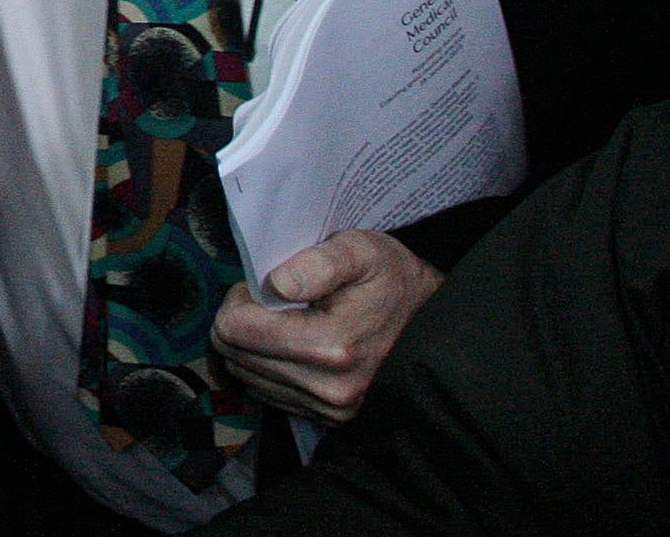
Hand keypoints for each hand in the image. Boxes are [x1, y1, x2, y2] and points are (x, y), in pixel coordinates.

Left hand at [212, 229, 443, 423]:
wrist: (436, 326)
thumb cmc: (393, 281)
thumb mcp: (362, 250)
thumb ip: (316, 262)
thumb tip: (275, 284)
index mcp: (332, 347)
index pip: (234, 329)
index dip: (239, 299)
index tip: (265, 286)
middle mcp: (328, 388)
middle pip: (233, 354)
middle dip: (242, 321)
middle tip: (274, 301)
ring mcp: (329, 409)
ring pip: (245, 374)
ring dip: (253, 345)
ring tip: (287, 321)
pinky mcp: (328, 419)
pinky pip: (266, 391)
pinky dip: (268, 366)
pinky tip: (294, 345)